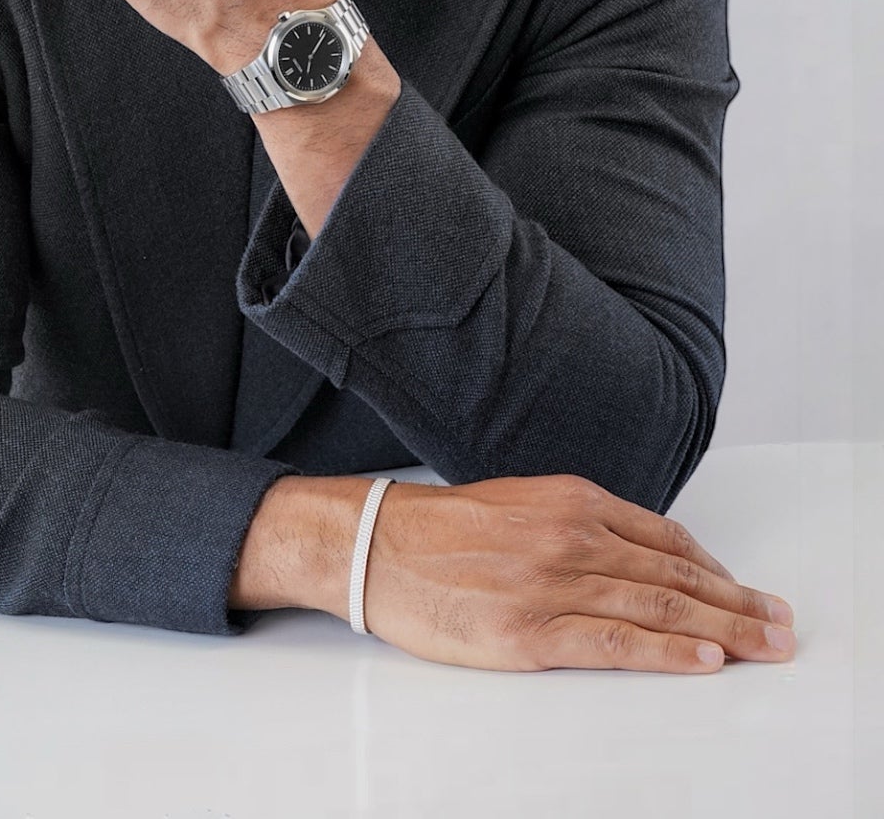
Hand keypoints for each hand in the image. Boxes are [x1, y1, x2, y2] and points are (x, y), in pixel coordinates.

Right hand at [358, 473, 796, 673]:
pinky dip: (668, 651)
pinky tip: (703, 659)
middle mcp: (572, 535)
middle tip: (782, 626)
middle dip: (738, 603)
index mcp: (572, 500)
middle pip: (676, 573)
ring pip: (659, 605)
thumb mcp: (521, 505)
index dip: (715, 570)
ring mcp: (554, 583)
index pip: (666, 537)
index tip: (746, 593)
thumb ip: (578, 525)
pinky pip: (616, 641)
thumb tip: (634, 557)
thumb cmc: (442, 531)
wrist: (377, 545)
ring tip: (765, 647)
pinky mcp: (531, 632)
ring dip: (724, 629)